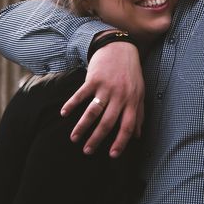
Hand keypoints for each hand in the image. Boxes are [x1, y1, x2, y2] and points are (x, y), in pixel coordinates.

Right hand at [61, 41, 143, 156]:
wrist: (120, 47)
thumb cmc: (130, 73)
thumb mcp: (139, 92)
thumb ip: (139, 114)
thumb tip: (138, 136)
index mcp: (132, 101)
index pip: (128, 126)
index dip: (121, 142)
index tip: (112, 155)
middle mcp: (120, 96)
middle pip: (108, 123)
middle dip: (97, 139)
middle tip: (87, 151)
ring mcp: (106, 87)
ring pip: (93, 112)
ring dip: (82, 127)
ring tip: (74, 138)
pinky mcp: (93, 78)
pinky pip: (81, 94)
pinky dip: (71, 104)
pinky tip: (64, 113)